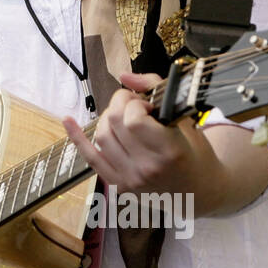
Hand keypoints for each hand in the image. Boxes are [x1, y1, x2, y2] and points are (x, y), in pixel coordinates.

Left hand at [61, 72, 222, 210]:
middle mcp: (148, 169)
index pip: (134, 119)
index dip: (136, 104)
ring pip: (101, 137)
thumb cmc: (195, 152)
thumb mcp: (185, 119)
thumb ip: (156, 90)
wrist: (200, 191)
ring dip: (107, 118)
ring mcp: (131, 180)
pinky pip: (90, 158)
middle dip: (120, 104)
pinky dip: (76, 138)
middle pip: (115, 124)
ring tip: (122, 116)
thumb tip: (125, 76)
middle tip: (133, 103)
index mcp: (169, 151)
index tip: (147, 104)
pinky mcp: (119, 187)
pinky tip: (67, 120)